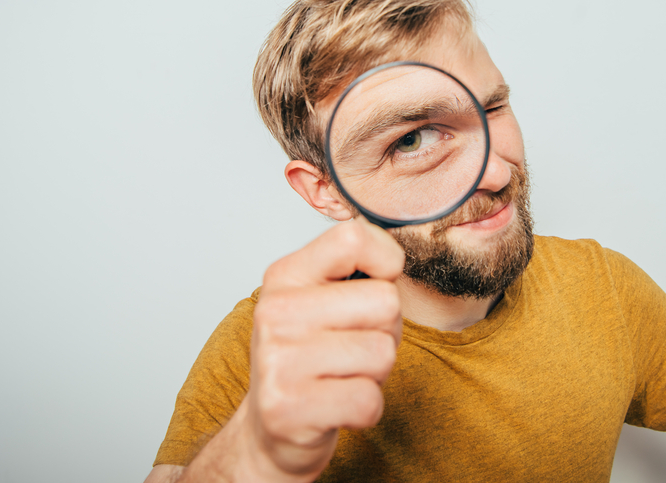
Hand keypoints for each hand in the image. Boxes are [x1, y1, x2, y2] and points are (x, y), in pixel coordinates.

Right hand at [239, 219, 403, 480]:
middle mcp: (275, 312)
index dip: (386, 260)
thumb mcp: (319, 300)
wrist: (271, 429)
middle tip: (352, 347)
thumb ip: (354, 269)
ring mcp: (278, 361)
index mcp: (285, 276)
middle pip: (385, 301)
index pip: (353, 238)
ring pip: (383, 353)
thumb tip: (394, 257)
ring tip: (342, 376)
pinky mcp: (289, 408)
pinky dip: (366, 409)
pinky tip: (337, 406)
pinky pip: (369, 400)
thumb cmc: (310, 357)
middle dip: (385, 331)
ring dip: (375, 373)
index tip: (377, 283)